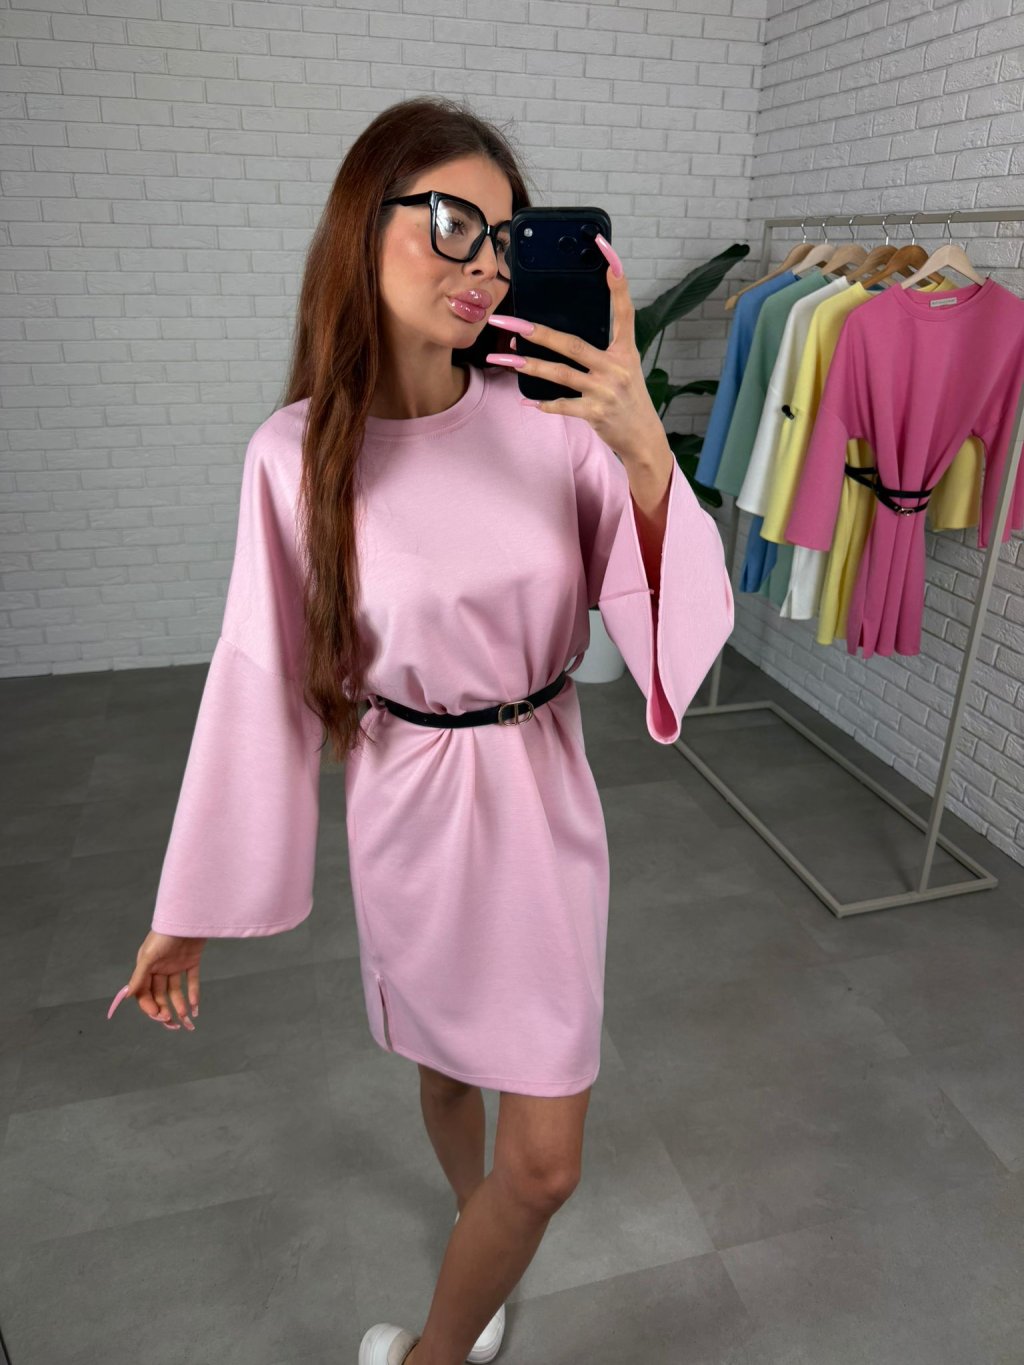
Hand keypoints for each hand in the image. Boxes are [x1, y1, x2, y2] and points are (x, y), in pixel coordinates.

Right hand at [107, 931, 207, 1031]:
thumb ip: (139, 976)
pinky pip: (191, 980)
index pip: (144, 993)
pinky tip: (195, 1006)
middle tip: (172, 1022)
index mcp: (146, 967)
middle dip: (165, 1009)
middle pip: (159, 995)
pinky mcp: (191, 960)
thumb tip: (127, 996)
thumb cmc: (164, 935)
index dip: (150, 1006)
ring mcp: (175, 964)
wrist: (187, 917)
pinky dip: (193, 993)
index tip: (158, 1015)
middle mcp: (160, 968)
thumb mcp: (149, 956)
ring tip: (186, 1018)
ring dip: (180, 1005)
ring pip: (176, 991)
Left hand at [485, 232, 666, 465]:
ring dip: (527, 366)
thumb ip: (600, 349)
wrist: (643, 437)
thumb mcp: (624, 367)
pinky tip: (525, 401)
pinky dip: (543, 404)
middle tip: (508, 320)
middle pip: (572, 343)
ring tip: (502, 358)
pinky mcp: (596, 413)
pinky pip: (563, 406)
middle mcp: (616, 367)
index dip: (617, 282)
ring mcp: (605, 390)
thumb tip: (558, 334)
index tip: (606, 252)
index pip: (623, 310)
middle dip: (537, 332)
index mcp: (625, 350)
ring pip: (560, 374)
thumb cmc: (628, 397)